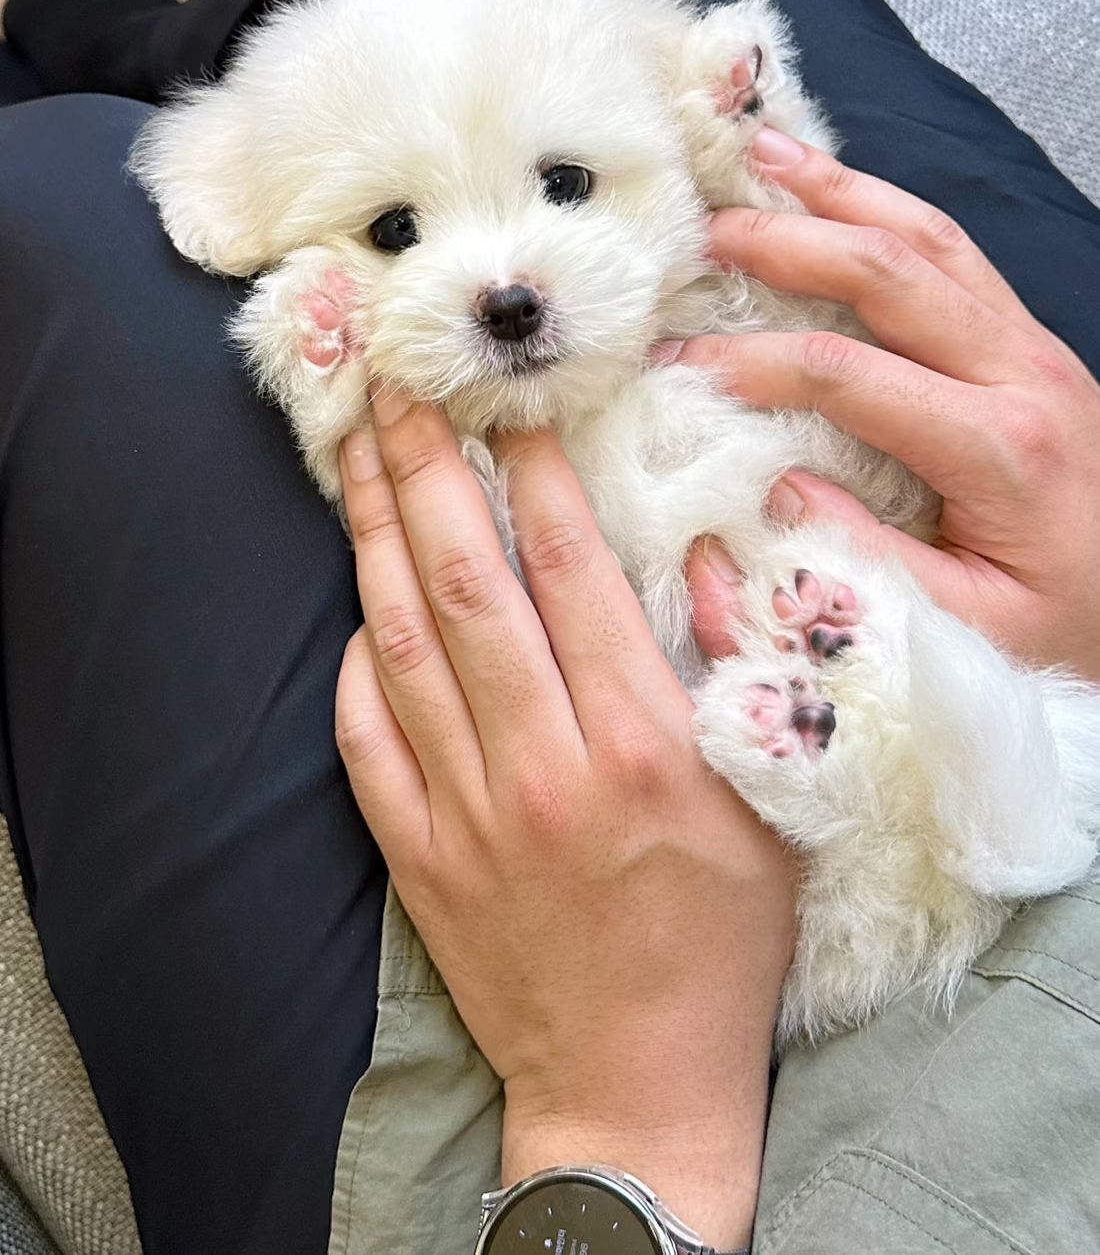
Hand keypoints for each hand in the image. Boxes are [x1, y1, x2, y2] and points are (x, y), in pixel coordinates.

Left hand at [334, 389, 795, 1248]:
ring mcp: (466, 812)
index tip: (513, 405)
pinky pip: (365, 739)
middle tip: (398, 387)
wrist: (637, 1084)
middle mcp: (542, 765)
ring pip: (402, 643)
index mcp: (640, 745)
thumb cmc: (721, 941)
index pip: (571, 572)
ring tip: (356, 456)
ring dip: (375, 538)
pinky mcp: (418, 856)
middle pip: (466, 583)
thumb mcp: (774, 807)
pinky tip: (358, 605)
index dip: (536, 473)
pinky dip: (355, 664)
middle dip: (427, 469)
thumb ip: (739, 674)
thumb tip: (703, 556)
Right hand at [682, 129, 1099, 682]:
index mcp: (1002, 445)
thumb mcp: (967, 627)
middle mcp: (1022, 372)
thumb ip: (862, 557)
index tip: (678, 367)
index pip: (848, 373)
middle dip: (788, 241)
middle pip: (890, 271)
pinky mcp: (1032, 346)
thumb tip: (765, 485)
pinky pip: (955, 254)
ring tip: (766, 156)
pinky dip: (888, 210)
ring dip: (843, 191)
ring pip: (930, 237)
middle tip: (706, 231)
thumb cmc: (1066, 625)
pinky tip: (840, 194)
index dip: (751, 363)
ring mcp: (1034, 347)